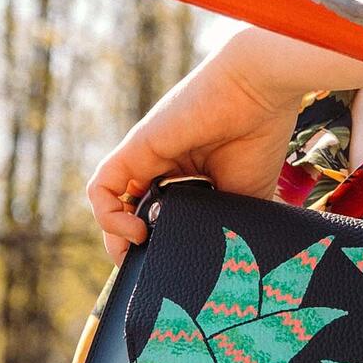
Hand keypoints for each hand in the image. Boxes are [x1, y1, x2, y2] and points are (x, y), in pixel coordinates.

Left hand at [86, 34, 302, 265]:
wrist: (261, 93)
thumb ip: (222, 224)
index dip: (158, 245)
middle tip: (150, 269)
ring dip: (114, 237)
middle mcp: (161, 166)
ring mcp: (146, 158)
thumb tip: (223, 269)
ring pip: (109, 203)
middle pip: (129, 214)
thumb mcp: (244, 198)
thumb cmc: (261, 137)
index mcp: (188, 177)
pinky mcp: (134, 149)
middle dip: (132, 248)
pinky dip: (107, 216)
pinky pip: (101, 187)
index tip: (169, 267)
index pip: (158, 217)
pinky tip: (137, 231)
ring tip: (138, 253)